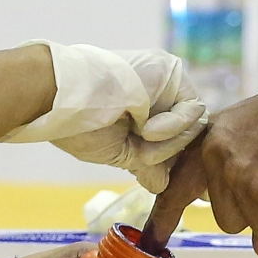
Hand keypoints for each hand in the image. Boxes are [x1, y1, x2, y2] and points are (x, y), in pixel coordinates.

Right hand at [1, 41, 206, 193]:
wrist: (64, 102)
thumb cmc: (81, 127)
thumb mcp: (119, 152)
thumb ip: (146, 164)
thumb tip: (161, 186)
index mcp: (144, 110)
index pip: (175, 141)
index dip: (171, 161)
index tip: (163, 178)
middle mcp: (159, 93)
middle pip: (187, 135)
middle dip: (168, 154)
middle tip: (144, 158)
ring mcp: (166, 82)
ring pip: (192, 126)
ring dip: (166, 143)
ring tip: (138, 138)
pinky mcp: (171, 71)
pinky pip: (192, 110)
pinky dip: (172, 127)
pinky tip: (145, 128)